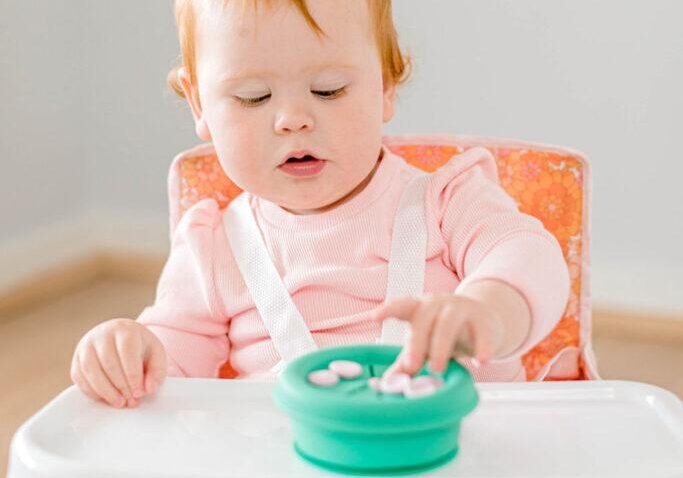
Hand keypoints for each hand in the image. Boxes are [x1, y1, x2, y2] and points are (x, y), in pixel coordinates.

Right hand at [70, 318, 166, 407]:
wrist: (121, 337)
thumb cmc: (140, 347)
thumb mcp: (156, 355)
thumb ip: (157, 372)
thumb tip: (148, 389)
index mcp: (125, 330)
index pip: (127, 352)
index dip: (133, 375)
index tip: (139, 392)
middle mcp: (103, 334)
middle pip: (109, 363)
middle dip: (120, 386)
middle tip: (130, 401)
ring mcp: (86, 345)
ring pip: (91, 370)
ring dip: (105, 391)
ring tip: (119, 402)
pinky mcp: (77, 358)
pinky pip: (79, 377)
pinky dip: (92, 391)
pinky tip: (105, 398)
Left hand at [372, 293, 504, 375]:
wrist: (484, 320)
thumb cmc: (445, 332)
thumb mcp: (425, 344)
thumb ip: (406, 360)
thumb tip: (386, 384)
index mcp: (419, 308)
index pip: (402, 305)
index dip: (388, 309)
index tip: (375, 317)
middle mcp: (438, 304)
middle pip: (424, 317)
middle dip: (416, 341)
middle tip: (411, 366)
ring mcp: (461, 309)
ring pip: (449, 323)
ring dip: (441, 346)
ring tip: (437, 369)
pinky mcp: (483, 320)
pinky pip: (482, 333)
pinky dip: (482, 346)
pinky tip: (481, 361)